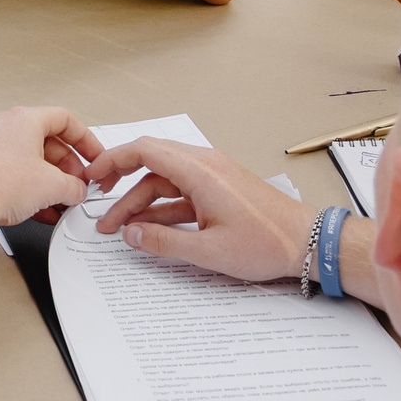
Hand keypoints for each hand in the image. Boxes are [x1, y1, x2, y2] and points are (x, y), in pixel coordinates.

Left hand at [0, 105, 102, 225]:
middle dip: (67, 168)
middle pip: (46, 142)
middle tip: (77, 186)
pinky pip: (12, 173)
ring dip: (49, 182)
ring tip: (61, 202)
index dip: (85, 139)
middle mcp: (3, 126)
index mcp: (23, 119)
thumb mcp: (52, 186)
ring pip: (29, 161)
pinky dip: (29, 188)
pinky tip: (40, 210)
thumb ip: (73, 187)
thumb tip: (76, 190)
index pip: (64, 119)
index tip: (93, 156)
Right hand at [85, 136, 312, 282]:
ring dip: (139, 202)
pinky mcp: (219, 190)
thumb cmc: (268, 243)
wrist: (308, 242)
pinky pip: (180, 192)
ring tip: (118, 228)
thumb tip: (129, 233)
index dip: (112, 160)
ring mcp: (213, 177)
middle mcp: (204, 166)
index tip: (92, 176)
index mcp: (200, 171)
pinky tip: (147, 227)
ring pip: (163, 181)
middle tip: (97, 202)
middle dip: (120, 183)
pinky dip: (160, 207)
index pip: (144, 150)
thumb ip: (162, 241)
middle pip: (150, 164)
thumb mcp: (208, 250)